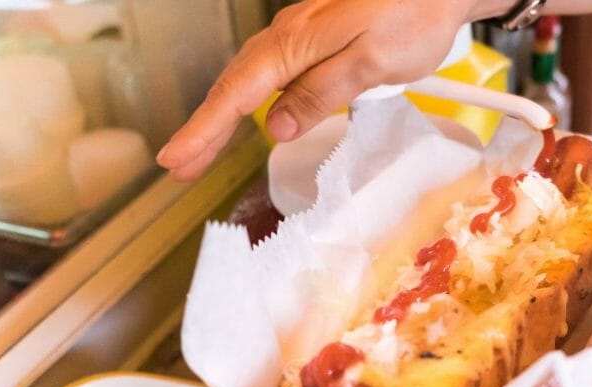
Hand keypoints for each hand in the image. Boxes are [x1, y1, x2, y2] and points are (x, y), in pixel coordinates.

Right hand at [156, 0, 491, 180]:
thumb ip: (323, 92)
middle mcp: (290, 36)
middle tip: (180, 165)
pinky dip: (251, 99)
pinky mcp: (316, 39)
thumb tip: (280, 126)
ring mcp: (301, 36)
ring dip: (223, 117)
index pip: (237, 95)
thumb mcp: (371, 61)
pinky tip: (250, 115)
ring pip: (249, 81)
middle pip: (234, 89)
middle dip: (203, 130)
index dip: (204, 130)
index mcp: (296, 43)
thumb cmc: (414, 13)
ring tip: (204, 149)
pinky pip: (271, 73)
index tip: (177, 158)